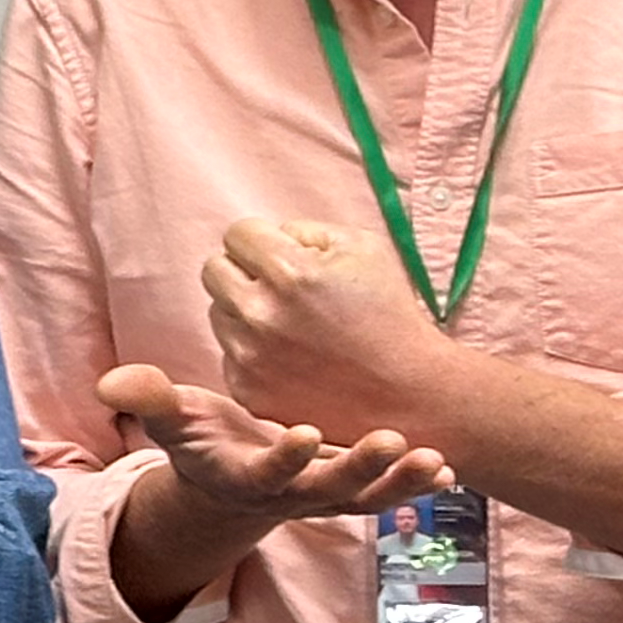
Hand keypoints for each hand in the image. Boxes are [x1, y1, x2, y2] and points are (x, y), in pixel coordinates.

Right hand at [98, 364, 451, 525]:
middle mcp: (291, 496)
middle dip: (361, 469)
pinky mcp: (352, 493)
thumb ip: (150, 400)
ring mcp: (326, 498)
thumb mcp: (174, 421)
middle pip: (329, 491)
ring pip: (368, 499)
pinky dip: (419, 488)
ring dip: (402, 484)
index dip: (282, 458)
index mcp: (246, 477)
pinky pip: (389, 496)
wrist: (231, 483)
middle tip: (392, 441)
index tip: (300, 433)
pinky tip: (449, 471)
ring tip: (434, 460)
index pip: (266, 473)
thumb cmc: (204, 440)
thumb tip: (112, 383)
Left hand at [199, 217, 449, 441]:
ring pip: (218, 312)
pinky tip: (292, 357)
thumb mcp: (363, 249)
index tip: (279, 254)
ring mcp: (249, 357)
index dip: (260, 240)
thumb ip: (306, 231)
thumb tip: (270, 236)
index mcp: (289, 273)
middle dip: (243, 270)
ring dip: (246, 311)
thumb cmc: (389, 313)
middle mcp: (260, 314)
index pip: (236, 235)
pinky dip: (252, 351)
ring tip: (293, 325)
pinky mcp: (246, 390)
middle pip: (214, 270)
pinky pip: (229, 354)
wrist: (408, 391)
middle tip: (279, 286)